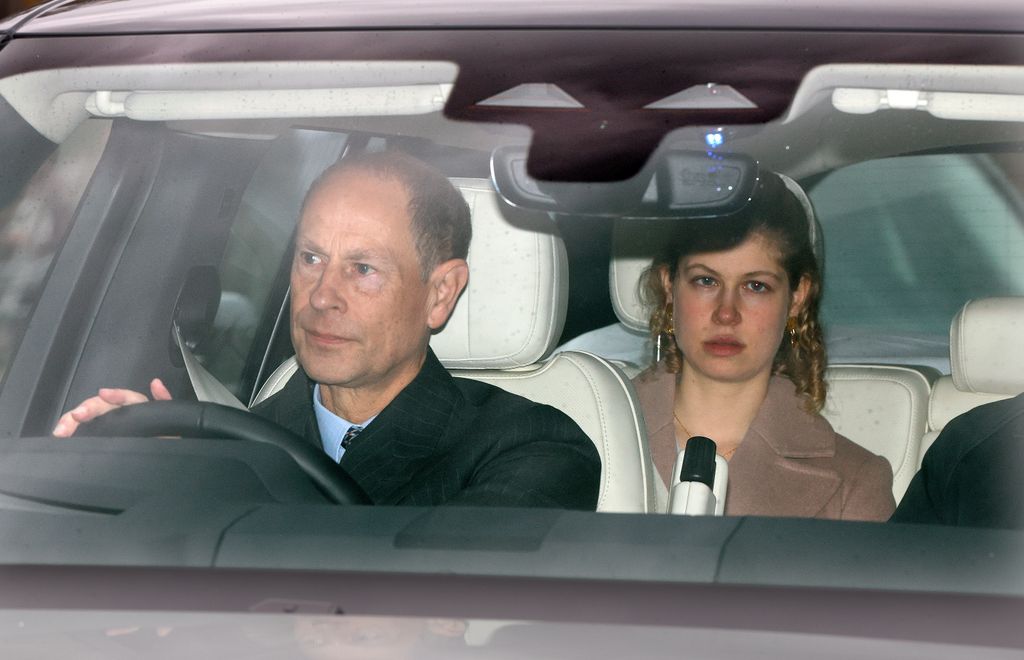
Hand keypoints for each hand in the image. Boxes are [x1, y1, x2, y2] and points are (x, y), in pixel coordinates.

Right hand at [52, 378, 171, 436]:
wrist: (169, 472)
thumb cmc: (169, 444)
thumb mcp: (174, 426)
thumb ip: (165, 404)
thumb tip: (155, 383)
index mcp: (142, 412)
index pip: (128, 399)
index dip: (116, 395)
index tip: (103, 394)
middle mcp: (124, 418)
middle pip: (102, 408)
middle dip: (86, 410)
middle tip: (72, 420)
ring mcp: (113, 429)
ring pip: (90, 419)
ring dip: (73, 421)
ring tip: (61, 430)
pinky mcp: (104, 441)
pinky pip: (86, 434)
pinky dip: (72, 432)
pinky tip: (61, 434)